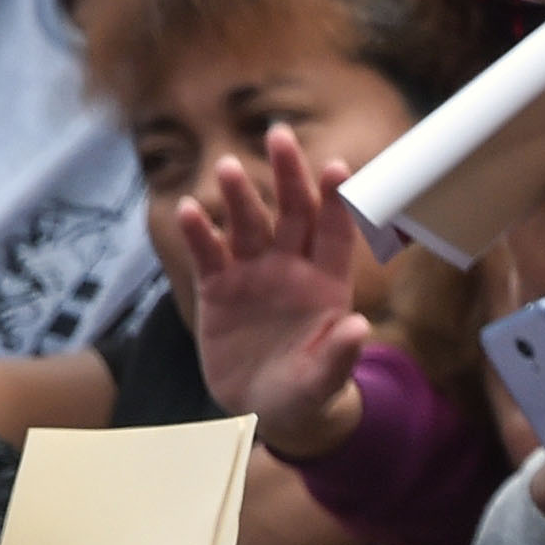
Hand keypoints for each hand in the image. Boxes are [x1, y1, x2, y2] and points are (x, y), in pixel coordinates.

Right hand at [179, 125, 370, 457]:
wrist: (267, 409)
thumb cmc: (308, 393)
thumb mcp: (325, 381)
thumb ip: (339, 355)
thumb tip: (357, 327)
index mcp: (327, 283)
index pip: (336, 232)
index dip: (336, 200)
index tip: (336, 166)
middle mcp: (292, 269)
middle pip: (291, 213)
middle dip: (287, 175)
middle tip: (278, 135)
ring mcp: (254, 275)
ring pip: (248, 226)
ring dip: (240, 197)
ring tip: (229, 168)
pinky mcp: (219, 289)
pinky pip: (208, 254)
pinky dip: (199, 233)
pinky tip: (187, 210)